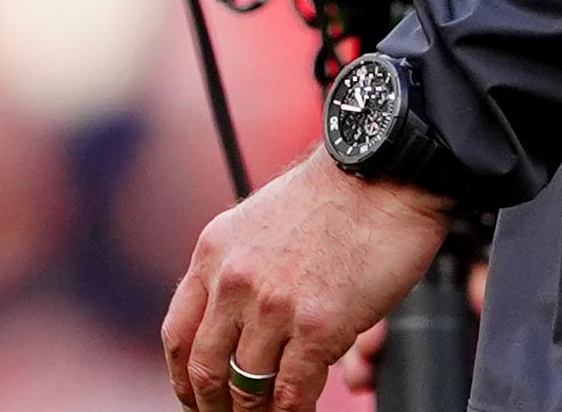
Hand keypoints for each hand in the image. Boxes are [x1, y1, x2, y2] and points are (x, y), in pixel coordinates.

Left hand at [162, 151, 453, 411]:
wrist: (384, 173)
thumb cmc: (333, 199)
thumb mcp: (258, 224)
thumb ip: (238, 271)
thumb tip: (234, 327)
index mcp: (213, 253)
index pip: (177, 335)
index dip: (183, 379)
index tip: (195, 399)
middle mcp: (234, 280)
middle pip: (205, 370)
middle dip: (214, 407)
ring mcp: (274, 305)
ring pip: (247, 388)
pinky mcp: (317, 326)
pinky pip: (293, 392)